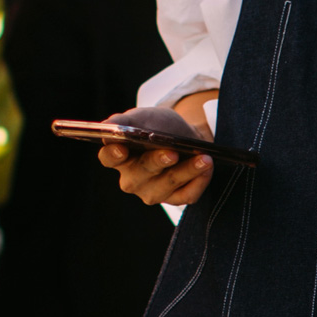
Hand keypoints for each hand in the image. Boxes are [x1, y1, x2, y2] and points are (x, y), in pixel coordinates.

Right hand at [98, 90, 216, 207]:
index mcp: (120, 157)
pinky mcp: (174, 199)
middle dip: (156, 162)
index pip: (108, 158)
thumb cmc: (159, 127)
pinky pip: (186, 195)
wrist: (185, 137)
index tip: (122, 147)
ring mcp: (152, 192)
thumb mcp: (144, 118)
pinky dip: (199, 181)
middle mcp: (132, 179)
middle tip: (172, 152)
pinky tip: (208, 168)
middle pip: (139, 174)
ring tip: (204, 158)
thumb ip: (125, 121)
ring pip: (167, 185)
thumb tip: (109, 124)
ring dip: (186, 171)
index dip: (113, 154)